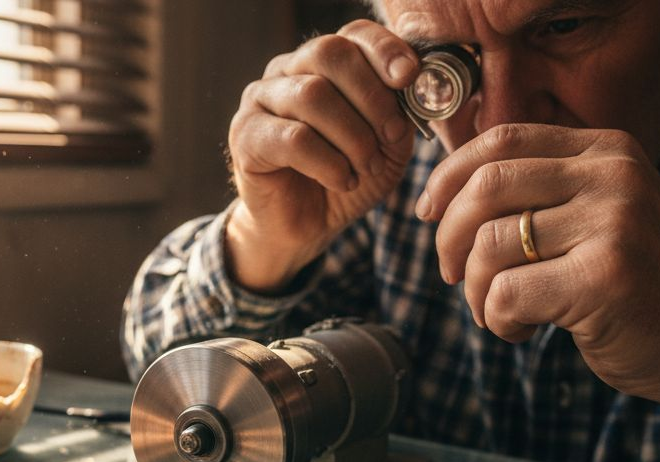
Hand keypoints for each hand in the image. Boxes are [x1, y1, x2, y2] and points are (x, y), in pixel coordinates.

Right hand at [225, 20, 419, 292]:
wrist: (303, 228)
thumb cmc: (344, 179)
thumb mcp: (387, 147)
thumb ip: (400, 113)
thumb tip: (413, 86)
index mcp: (322, 65)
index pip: (352, 35)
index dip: (384, 50)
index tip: (408, 78)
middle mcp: (286, 72)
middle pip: (328, 54)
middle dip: (371, 95)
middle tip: (392, 135)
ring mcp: (260, 101)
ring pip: (312, 95)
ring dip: (352, 136)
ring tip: (366, 167)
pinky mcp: (245, 137)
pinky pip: (294, 138)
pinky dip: (329, 163)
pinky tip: (342, 181)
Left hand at [420, 123, 659, 442]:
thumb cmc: (631, 286)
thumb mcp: (592, 217)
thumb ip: (537, 194)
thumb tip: (439, 195)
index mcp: (607, 150)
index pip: (501, 140)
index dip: (449, 177)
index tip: (428, 214)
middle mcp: (614, 174)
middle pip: (486, 187)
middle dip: (449, 237)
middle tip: (452, 275)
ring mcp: (614, 221)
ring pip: (489, 245)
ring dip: (475, 291)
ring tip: (500, 312)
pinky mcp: (604, 276)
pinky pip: (505, 292)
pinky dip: (497, 320)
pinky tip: (523, 331)